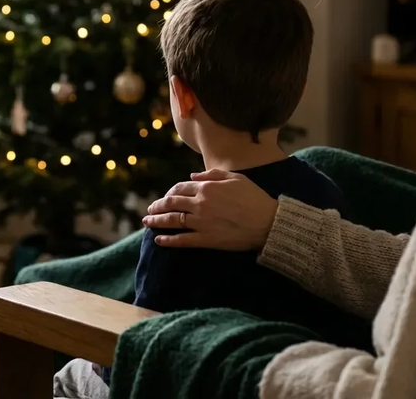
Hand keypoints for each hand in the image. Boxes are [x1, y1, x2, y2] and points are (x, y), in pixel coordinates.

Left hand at [142, 169, 278, 250]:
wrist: (268, 222)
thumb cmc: (254, 197)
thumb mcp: (235, 178)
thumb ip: (211, 174)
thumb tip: (192, 176)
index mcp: (206, 188)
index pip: (180, 188)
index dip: (169, 192)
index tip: (165, 197)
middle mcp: (200, 204)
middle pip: (171, 204)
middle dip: (157, 206)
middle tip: (149, 210)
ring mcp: (201, 223)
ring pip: (172, 221)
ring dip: (157, 221)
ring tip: (147, 223)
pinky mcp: (206, 240)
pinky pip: (182, 240)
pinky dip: (168, 240)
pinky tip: (158, 240)